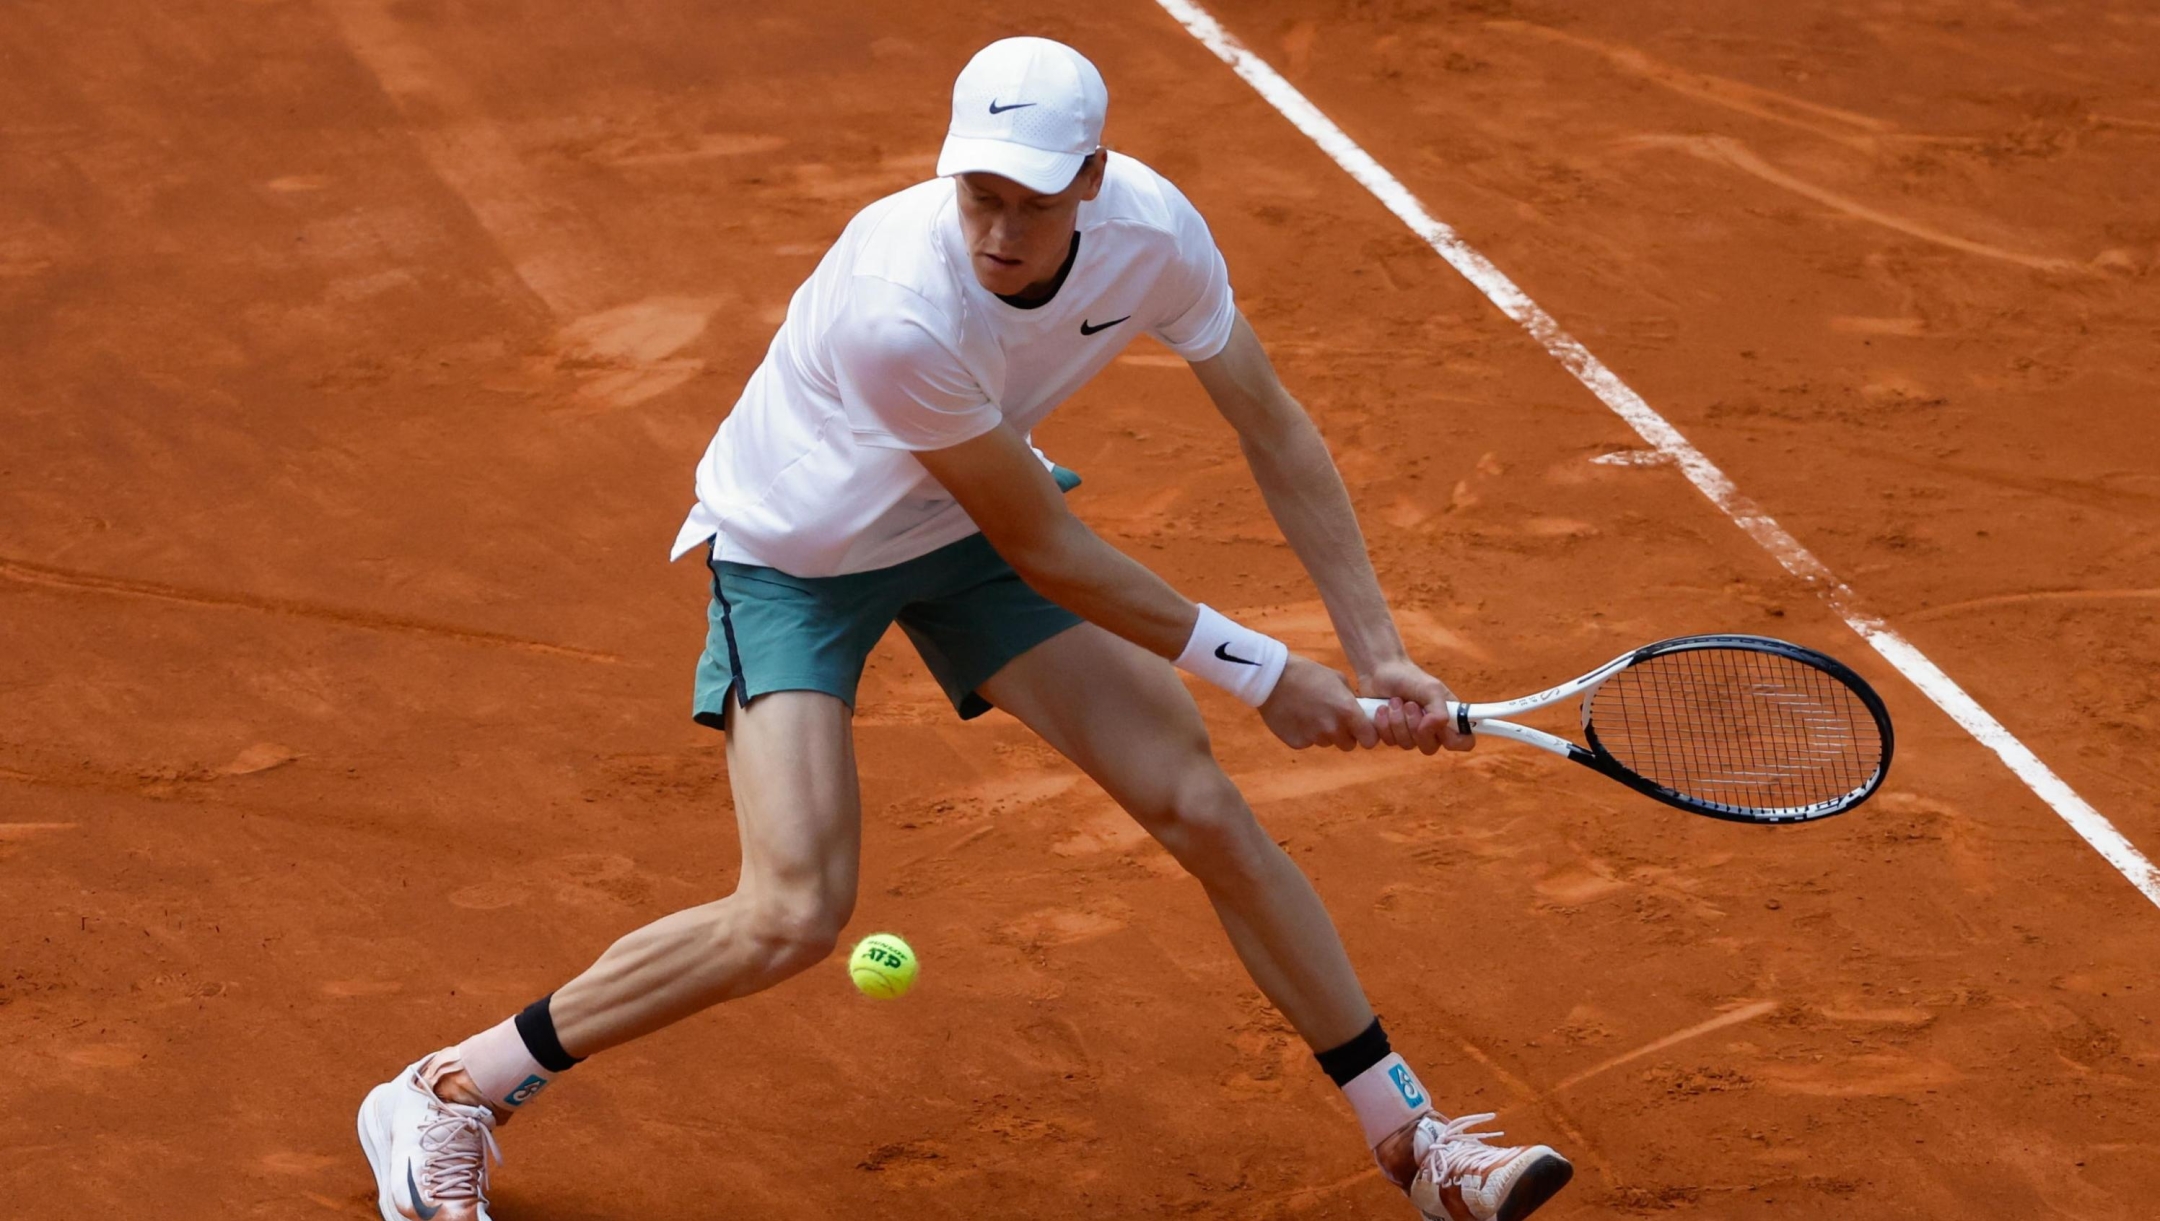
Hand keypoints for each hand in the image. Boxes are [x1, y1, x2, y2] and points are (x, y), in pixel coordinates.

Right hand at [1259, 655, 1379, 751]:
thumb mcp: (1338, 679)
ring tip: (1311, 713)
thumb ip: (1351, 700)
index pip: (1370, 740)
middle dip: (1344, 735)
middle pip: (1348, 745)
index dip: (1367, 736)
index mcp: (1347, 711)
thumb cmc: (1308, 673)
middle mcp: (1332, 729)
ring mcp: (1314, 738)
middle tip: (1333, 719)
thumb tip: (1358, 713)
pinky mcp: (1297, 743)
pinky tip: (1297, 716)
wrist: (1273, 677)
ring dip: (1323, 733)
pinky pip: (1308, 742)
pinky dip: (1305, 733)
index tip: (1361, 730)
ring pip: (1326, 742)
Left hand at [1359, 658, 1473, 754]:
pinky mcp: (1389, 736)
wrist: (1380, 671)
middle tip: (1409, 704)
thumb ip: (1439, 709)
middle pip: (1429, 748)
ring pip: (1406, 745)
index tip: (1437, 722)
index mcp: (1448, 719)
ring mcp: (1409, 736)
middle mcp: (1431, 731)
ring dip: (1397, 720)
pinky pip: (1387, 742)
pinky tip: (1381, 709)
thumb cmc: (1410, 678)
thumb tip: (1437, 726)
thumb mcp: (1431, 689)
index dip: (1453, 740)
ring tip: (1394, 701)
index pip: (1464, 742)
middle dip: (1415, 724)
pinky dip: (1381, 724)